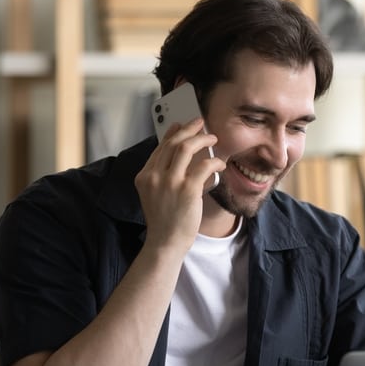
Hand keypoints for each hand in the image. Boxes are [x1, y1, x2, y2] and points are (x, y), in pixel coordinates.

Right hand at [135, 118, 225, 250]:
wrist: (165, 243)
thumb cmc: (165, 221)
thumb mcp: (154, 195)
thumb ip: (163, 176)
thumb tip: (183, 156)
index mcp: (144, 176)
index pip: (160, 147)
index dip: (172, 133)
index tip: (180, 125)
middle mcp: (154, 176)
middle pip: (173, 143)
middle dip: (188, 129)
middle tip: (200, 122)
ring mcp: (170, 182)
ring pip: (186, 148)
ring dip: (202, 139)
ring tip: (212, 138)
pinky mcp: (187, 189)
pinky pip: (204, 165)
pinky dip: (214, 161)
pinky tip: (220, 163)